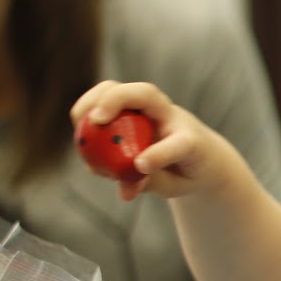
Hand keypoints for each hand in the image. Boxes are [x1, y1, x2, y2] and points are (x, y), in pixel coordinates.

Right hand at [70, 81, 235, 201]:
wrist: (201, 153)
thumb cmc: (188, 170)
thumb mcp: (176, 185)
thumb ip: (151, 184)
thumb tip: (125, 190)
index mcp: (190, 140)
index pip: (179, 144)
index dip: (159, 155)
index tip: (141, 166)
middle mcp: (170, 116)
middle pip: (144, 93)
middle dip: (115, 101)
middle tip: (95, 120)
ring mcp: (149, 108)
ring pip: (119, 89)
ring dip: (93, 101)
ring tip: (79, 125)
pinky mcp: (131, 108)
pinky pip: (104, 99)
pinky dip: (87, 111)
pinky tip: (81, 134)